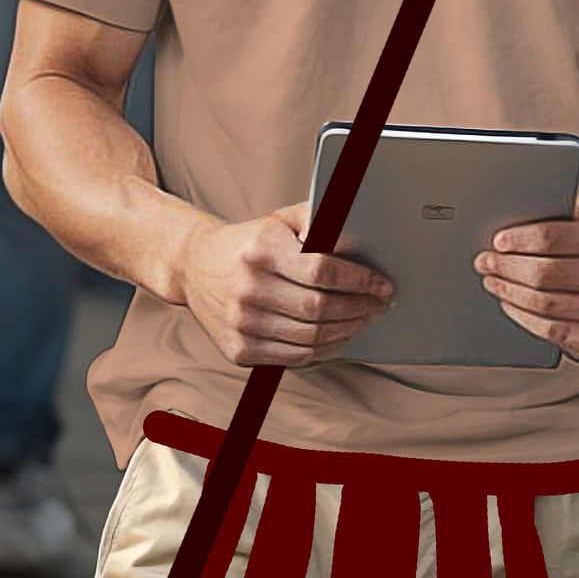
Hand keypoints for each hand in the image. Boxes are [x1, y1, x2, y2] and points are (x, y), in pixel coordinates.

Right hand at [178, 201, 394, 368]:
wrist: (195, 266)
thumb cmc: (250, 242)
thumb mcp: (280, 219)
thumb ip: (319, 221)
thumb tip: (361, 237)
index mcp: (261, 250)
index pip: (321, 271)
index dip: (360, 281)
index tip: (383, 286)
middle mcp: (248, 288)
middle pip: (319, 309)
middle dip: (360, 309)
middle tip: (380, 305)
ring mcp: (241, 323)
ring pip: (311, 338)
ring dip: (348, 332)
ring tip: (365, 320)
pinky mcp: (238, 349)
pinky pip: (295, 357)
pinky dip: (325, 350)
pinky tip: (340, 337)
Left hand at [473, 195, 578, 363]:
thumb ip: (559, 209)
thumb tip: (513, 216)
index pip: (551, 238)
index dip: (519, 240)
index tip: (497, 241)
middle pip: (544, 274)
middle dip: (505, 268)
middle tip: (484, 262)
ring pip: (544, 306)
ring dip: (509, 294)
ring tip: (492, 282)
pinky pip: (552, 332)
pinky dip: (523, 318)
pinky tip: (511, 304)